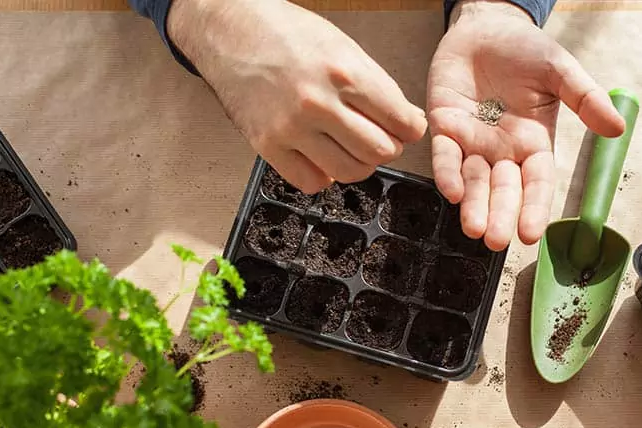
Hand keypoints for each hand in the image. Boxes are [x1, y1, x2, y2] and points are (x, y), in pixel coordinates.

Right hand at [168, 0, 427, 193]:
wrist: (231, 31)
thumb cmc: (286, 34)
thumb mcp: (343, 47)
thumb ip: (377, 86)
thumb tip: (409, 121)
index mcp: (344, 72)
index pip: (400, 121)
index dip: (410, 129)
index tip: (405, 129)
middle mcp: (318, 102)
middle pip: (379, 151)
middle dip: (386, 147)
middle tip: (378, 138)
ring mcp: (291, 127)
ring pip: (349, 171)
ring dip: (358, 164)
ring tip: (351, 148)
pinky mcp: (268, 145)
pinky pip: (311, 182)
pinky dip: (323, 175)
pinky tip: (321, 156)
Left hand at [427, 0, 625, 250]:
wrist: (485, 28)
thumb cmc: (525, 50)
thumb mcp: (560, 72)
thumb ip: (585, 98)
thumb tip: (617, 129)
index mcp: (533, 144)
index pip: (536, 183)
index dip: (534, 208)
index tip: (531, 235)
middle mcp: (502, 151)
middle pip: (502, 190)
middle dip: (499, 216)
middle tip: (496, 241)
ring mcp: (471, 143)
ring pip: (473, 181)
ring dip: (472, 206)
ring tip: (473, 229)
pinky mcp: (444, 129)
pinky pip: (444, 156)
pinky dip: (447, 173)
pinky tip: (452, 192)